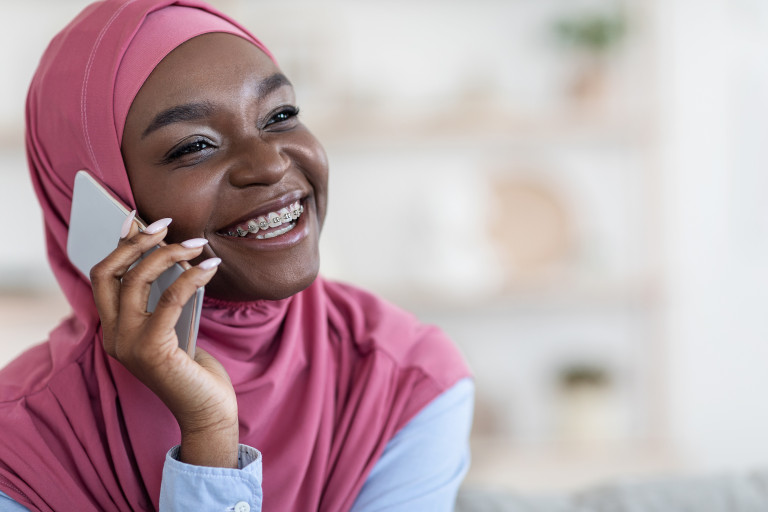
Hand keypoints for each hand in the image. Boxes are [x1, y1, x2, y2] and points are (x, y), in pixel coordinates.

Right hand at [90, 214, 238, 467]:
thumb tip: (171, 252)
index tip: (136, 218)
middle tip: (165, 224)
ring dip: (168, 255)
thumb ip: (164, 298)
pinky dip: (192, 278)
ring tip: (197, 244)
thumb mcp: (175, 327)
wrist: (208, 412)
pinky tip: (212, 267)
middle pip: (108, 273)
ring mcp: (128, 345)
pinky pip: (170, 300)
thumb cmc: (195, 368)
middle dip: (135, 243)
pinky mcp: (152, 351)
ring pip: (136, 281)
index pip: (102, 277)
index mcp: (113, 330)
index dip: (118, 245)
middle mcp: (113, 337)